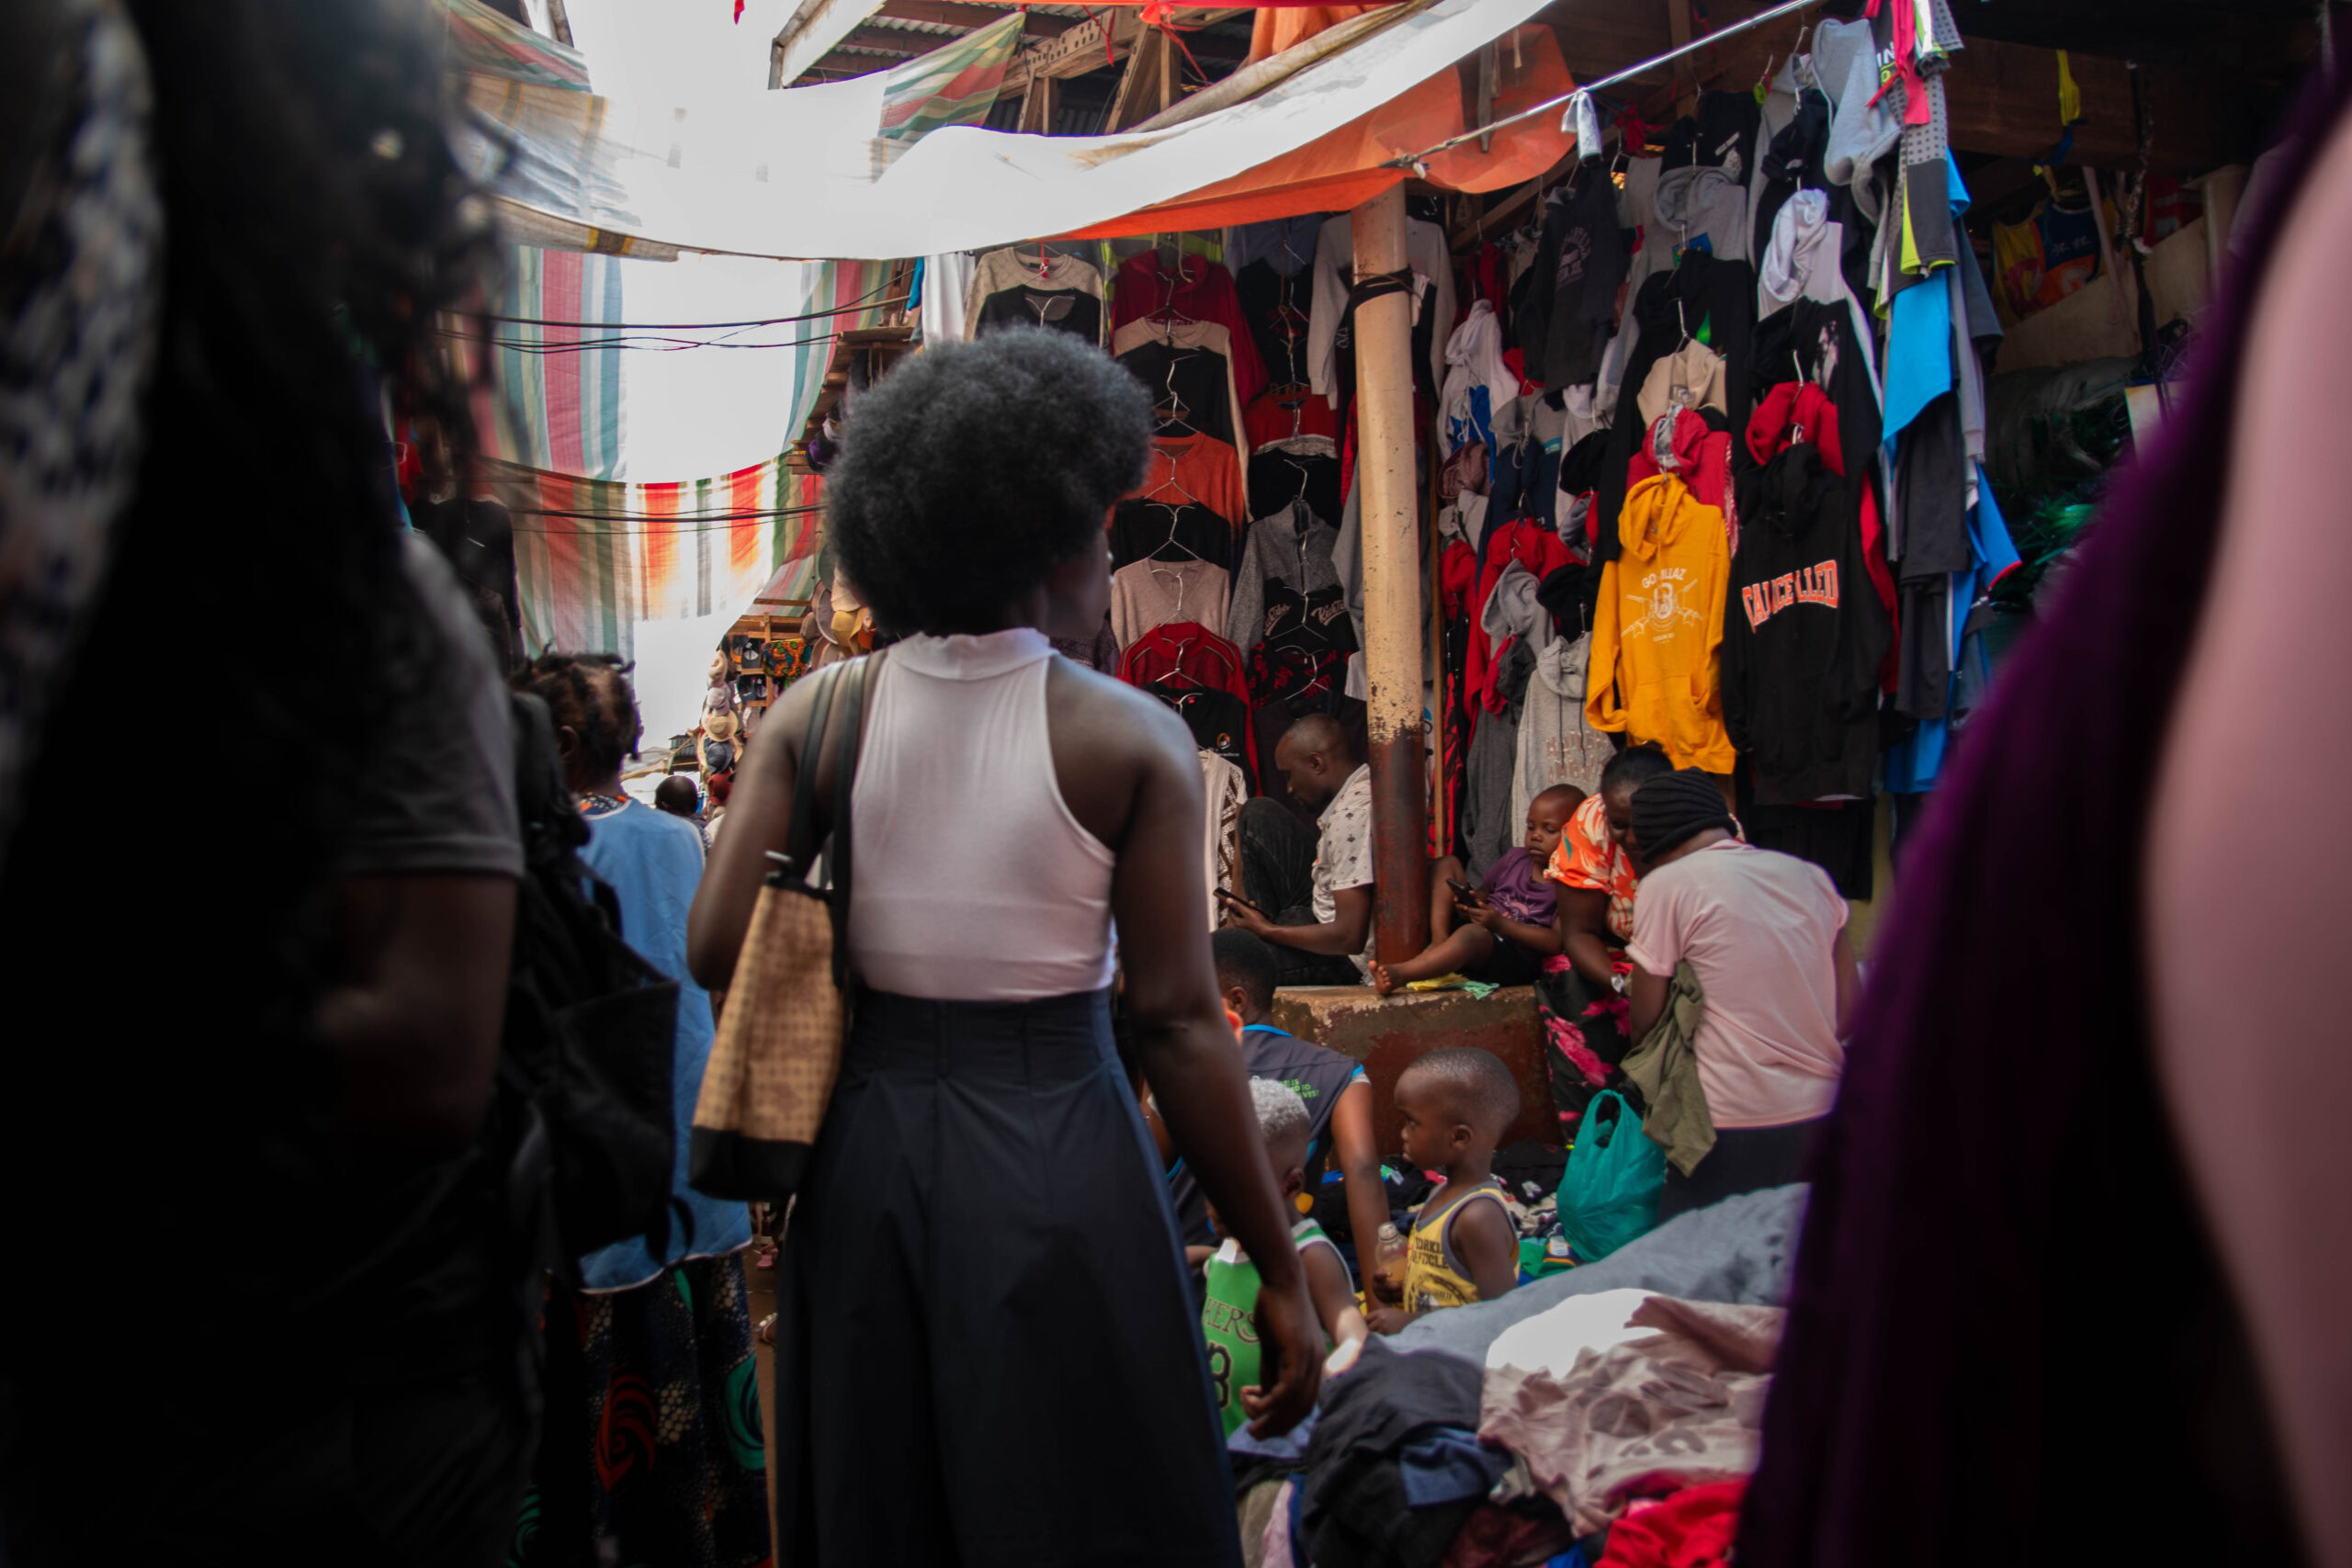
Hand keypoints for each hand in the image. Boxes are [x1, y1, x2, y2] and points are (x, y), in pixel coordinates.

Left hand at [1217, 890, 1276, 937]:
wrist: (1268, 931)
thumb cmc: (1257, 922)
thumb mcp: (1246, 911)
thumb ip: (1237, 905)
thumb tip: (1228, 900)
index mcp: (1237, 921)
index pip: (1231, 911)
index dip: (1233, 904)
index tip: (1235, 898)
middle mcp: (1241, 924)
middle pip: (1239, 911)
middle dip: (1244, 905)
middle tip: (1249, 902)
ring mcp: (1247, 924)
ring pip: (1246, 913)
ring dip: (1250, 908)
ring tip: (1255, 906)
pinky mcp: (1253, 924)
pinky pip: (1251, 916)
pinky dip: (1254, 912)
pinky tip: (1259, 911)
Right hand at [1238, 1270, 1322, 1436]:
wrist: (1281, 1280)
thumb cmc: (1275, 1308)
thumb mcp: (1272, 1346)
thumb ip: (1271, 1371)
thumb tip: (1263, 1396)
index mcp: (1315, 1364)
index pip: (1305, 1403)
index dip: (1284, 1418)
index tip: (1261, 1423)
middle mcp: (1318, 1365)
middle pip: (1302, 1409)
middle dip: (1277, 1426)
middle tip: (1254, 1434)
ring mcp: (1311, 1359)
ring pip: (1295, 1403)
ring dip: (1271, 1418)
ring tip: (1250, 1425)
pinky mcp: (1299, 1353)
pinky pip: (1287, 1389)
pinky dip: (1270, 1402)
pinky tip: (1252, 1403)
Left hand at [1365, 1305, 1414, 1335]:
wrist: (1410, 1321)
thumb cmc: (1397, 1317)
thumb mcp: (1387, 1312)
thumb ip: (1376, 1316)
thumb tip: (1363, 1322)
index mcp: (1379, 1313)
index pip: (1365, 1319)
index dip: (1363, 1323)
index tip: (1362, 1327)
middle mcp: (1381, 1320)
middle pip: (1368, 1328)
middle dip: (1367, 1331)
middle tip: (1366, 1335)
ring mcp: (1385, 1328)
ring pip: (1374, 1335)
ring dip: (1374, 1337)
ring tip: (1375, 1338)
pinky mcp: (1389, 1335)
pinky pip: (1381, 1339)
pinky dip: (1381, 1340)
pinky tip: (1382, 1340)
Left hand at [1460, 894, 1504, 932]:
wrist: (1501, 925)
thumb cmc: (1496, 915)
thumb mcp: (1492, 909)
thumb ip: (1484, 906)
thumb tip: (1478, 902)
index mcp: (1485, 914)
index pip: (1474, 911)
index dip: (1470, 909)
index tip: (1467, 907)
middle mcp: (1483, 920)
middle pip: (1472, 915)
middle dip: (1470, 912)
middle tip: (1469, 909)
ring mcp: (1482, 924)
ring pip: (1473, 919)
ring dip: (1471, 916)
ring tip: (1472, 913)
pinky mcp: (1482, 927)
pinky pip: (1475, 923)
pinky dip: (1473, 920)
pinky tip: (1475, 917)